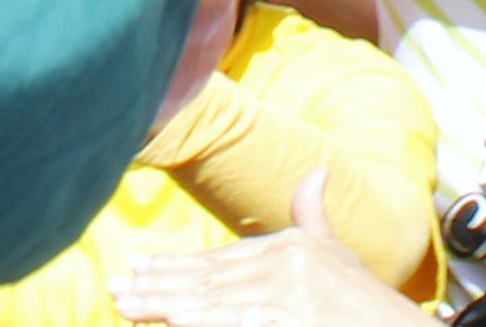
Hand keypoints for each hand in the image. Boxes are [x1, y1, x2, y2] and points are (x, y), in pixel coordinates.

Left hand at [111, 169, 415, 326]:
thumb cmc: (368, 306)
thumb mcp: (339, 258)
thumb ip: (316, 219)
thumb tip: (314, 173)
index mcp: (293, 249)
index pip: (221, 259)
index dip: (176, 266)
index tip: (138, 269)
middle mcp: (288, 267)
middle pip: (209, 280)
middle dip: (159, 285)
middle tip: (117, 289)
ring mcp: (288, 297)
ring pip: (212, 303)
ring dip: (164, 306)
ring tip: (126, 306)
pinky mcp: (289, 320)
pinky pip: (233, 323)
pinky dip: (198, 323)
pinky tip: (169, 322)